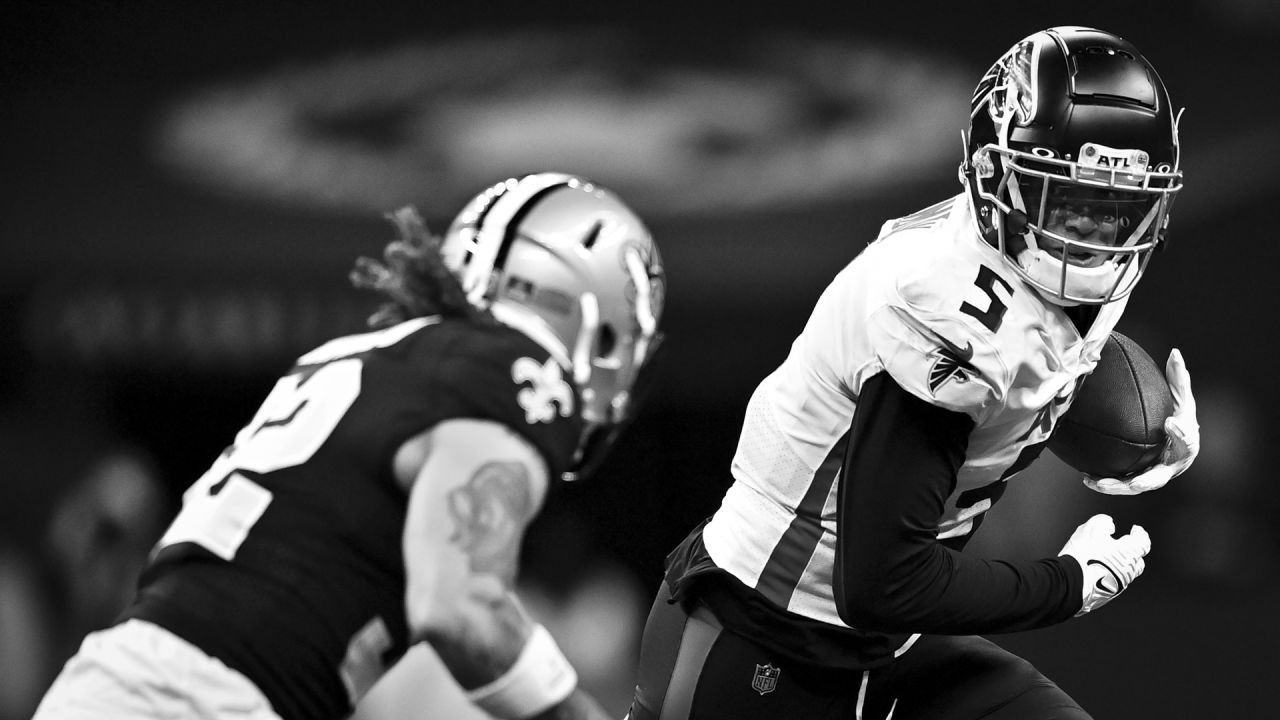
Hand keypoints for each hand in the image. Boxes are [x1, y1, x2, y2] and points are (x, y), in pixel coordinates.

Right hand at [1058, 514, 1150, 615]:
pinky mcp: (1108, 595)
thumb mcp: (1091, 528)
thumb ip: (1103, 522)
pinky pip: (1113, 582)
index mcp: (1129, 553)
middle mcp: (1128, 571)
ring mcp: (1119, 585)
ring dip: (1119, 563)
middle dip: (1132, 552)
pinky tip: (1095, 570)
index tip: (1136, 530)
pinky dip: (1108, 574)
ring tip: (1104, 557)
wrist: (1070, 583)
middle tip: (1123, 545)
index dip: (1140, 534)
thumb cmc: (1082, 556)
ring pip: (1125, 572)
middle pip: (1137, 561)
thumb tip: (1109, 525)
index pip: (1144, 542)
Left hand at [1084, 348, 1199, 494]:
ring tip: (1094, 481)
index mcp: (1186, 446)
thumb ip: (1178, 379)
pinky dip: (1105, 482)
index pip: (1187, 442)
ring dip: (1115, 486)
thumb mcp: (1181, 398)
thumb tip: (1175, 352)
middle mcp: (1170, 467)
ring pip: (1134, 486)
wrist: (1174, 440)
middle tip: (1133, 482)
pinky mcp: (1137, 480)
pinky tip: (1085, 477)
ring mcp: (1152, 476)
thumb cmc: (1178, 416)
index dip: (1182, 434)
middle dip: (1144, 480)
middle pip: (1158, 478)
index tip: (1171, 423)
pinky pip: (1120, 483)